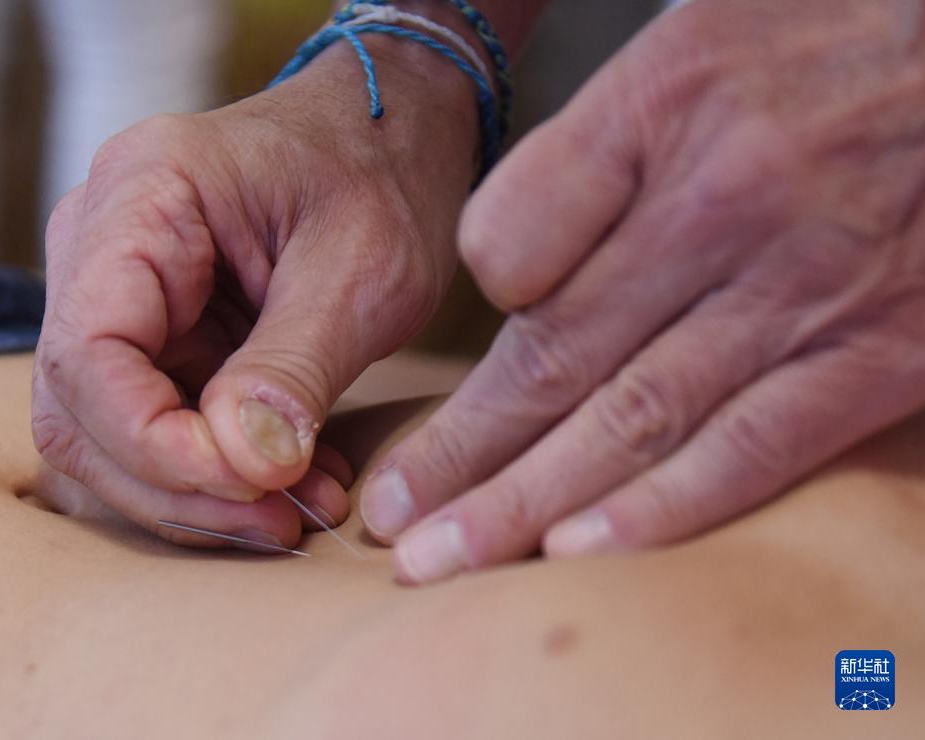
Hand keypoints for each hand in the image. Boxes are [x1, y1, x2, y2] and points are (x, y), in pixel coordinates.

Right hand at [32, 38, 478, 547]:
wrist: (389, 144)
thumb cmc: (380, 178)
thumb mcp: (360, 271)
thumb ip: (294, 368)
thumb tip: (241, 466)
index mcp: (143, 196)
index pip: (88, 349)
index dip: (150, 441)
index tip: (244, 485)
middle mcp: (106, 245)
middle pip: (84, 407)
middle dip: (178, 483)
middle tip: (281, 521)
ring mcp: (126, 295)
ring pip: (112, 432)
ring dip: (201, 491)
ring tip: (300, 510)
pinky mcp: (161, 335)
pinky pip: (162, 423)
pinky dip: (221, 470)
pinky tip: (295, 485)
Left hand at [361, 0, 924, 582]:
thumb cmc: (822, 40)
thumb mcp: (688, 39)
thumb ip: (589, 158)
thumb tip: (507, 274)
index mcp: (657, 116)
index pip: (508, 242)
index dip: (474, 314)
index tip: (447, 370)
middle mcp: (718, 206)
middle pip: (553, 356)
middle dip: (460, 454)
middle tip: (390, 521)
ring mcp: (801, 288)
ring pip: (631, 418)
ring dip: (525, 501)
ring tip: (443, 557)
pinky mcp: (880, 354)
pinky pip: (752, 448)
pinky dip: (659, 509)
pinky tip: (577, 551)